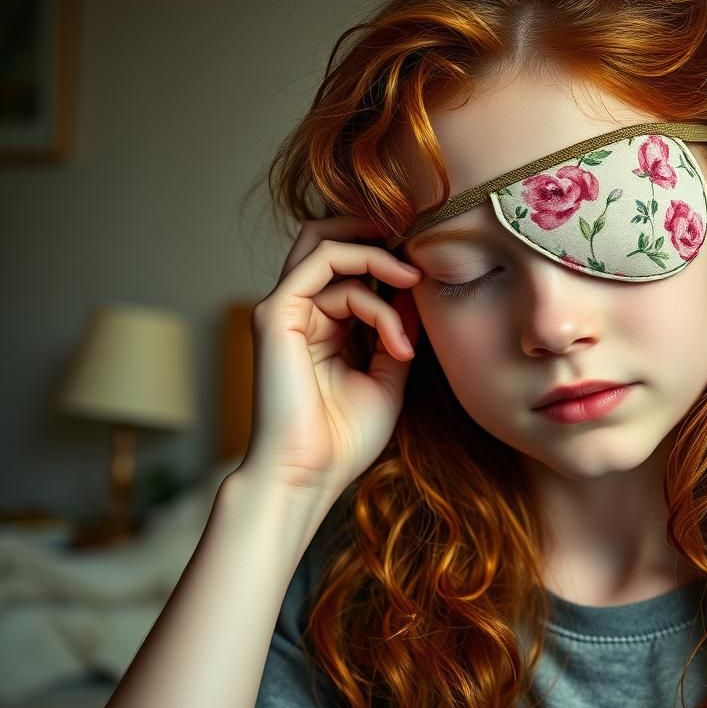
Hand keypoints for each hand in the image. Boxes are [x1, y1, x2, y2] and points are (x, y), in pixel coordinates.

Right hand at [238, 215, 422, 501]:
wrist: (309, 475)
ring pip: (329, 247)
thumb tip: (417, 295)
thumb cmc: (344, 439)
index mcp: (319, 324)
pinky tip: (397, 327)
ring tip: (416, 282)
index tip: (430, 269)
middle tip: (418, 242)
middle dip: (373, 232)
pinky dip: (369, 290)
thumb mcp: (388, 377)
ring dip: (379, 259)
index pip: (348, 266)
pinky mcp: (275, 314)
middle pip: (325, 237)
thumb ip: (397, 332)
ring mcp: (283, 308)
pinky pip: (325, 269)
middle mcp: (297, 310)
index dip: (388, 258)